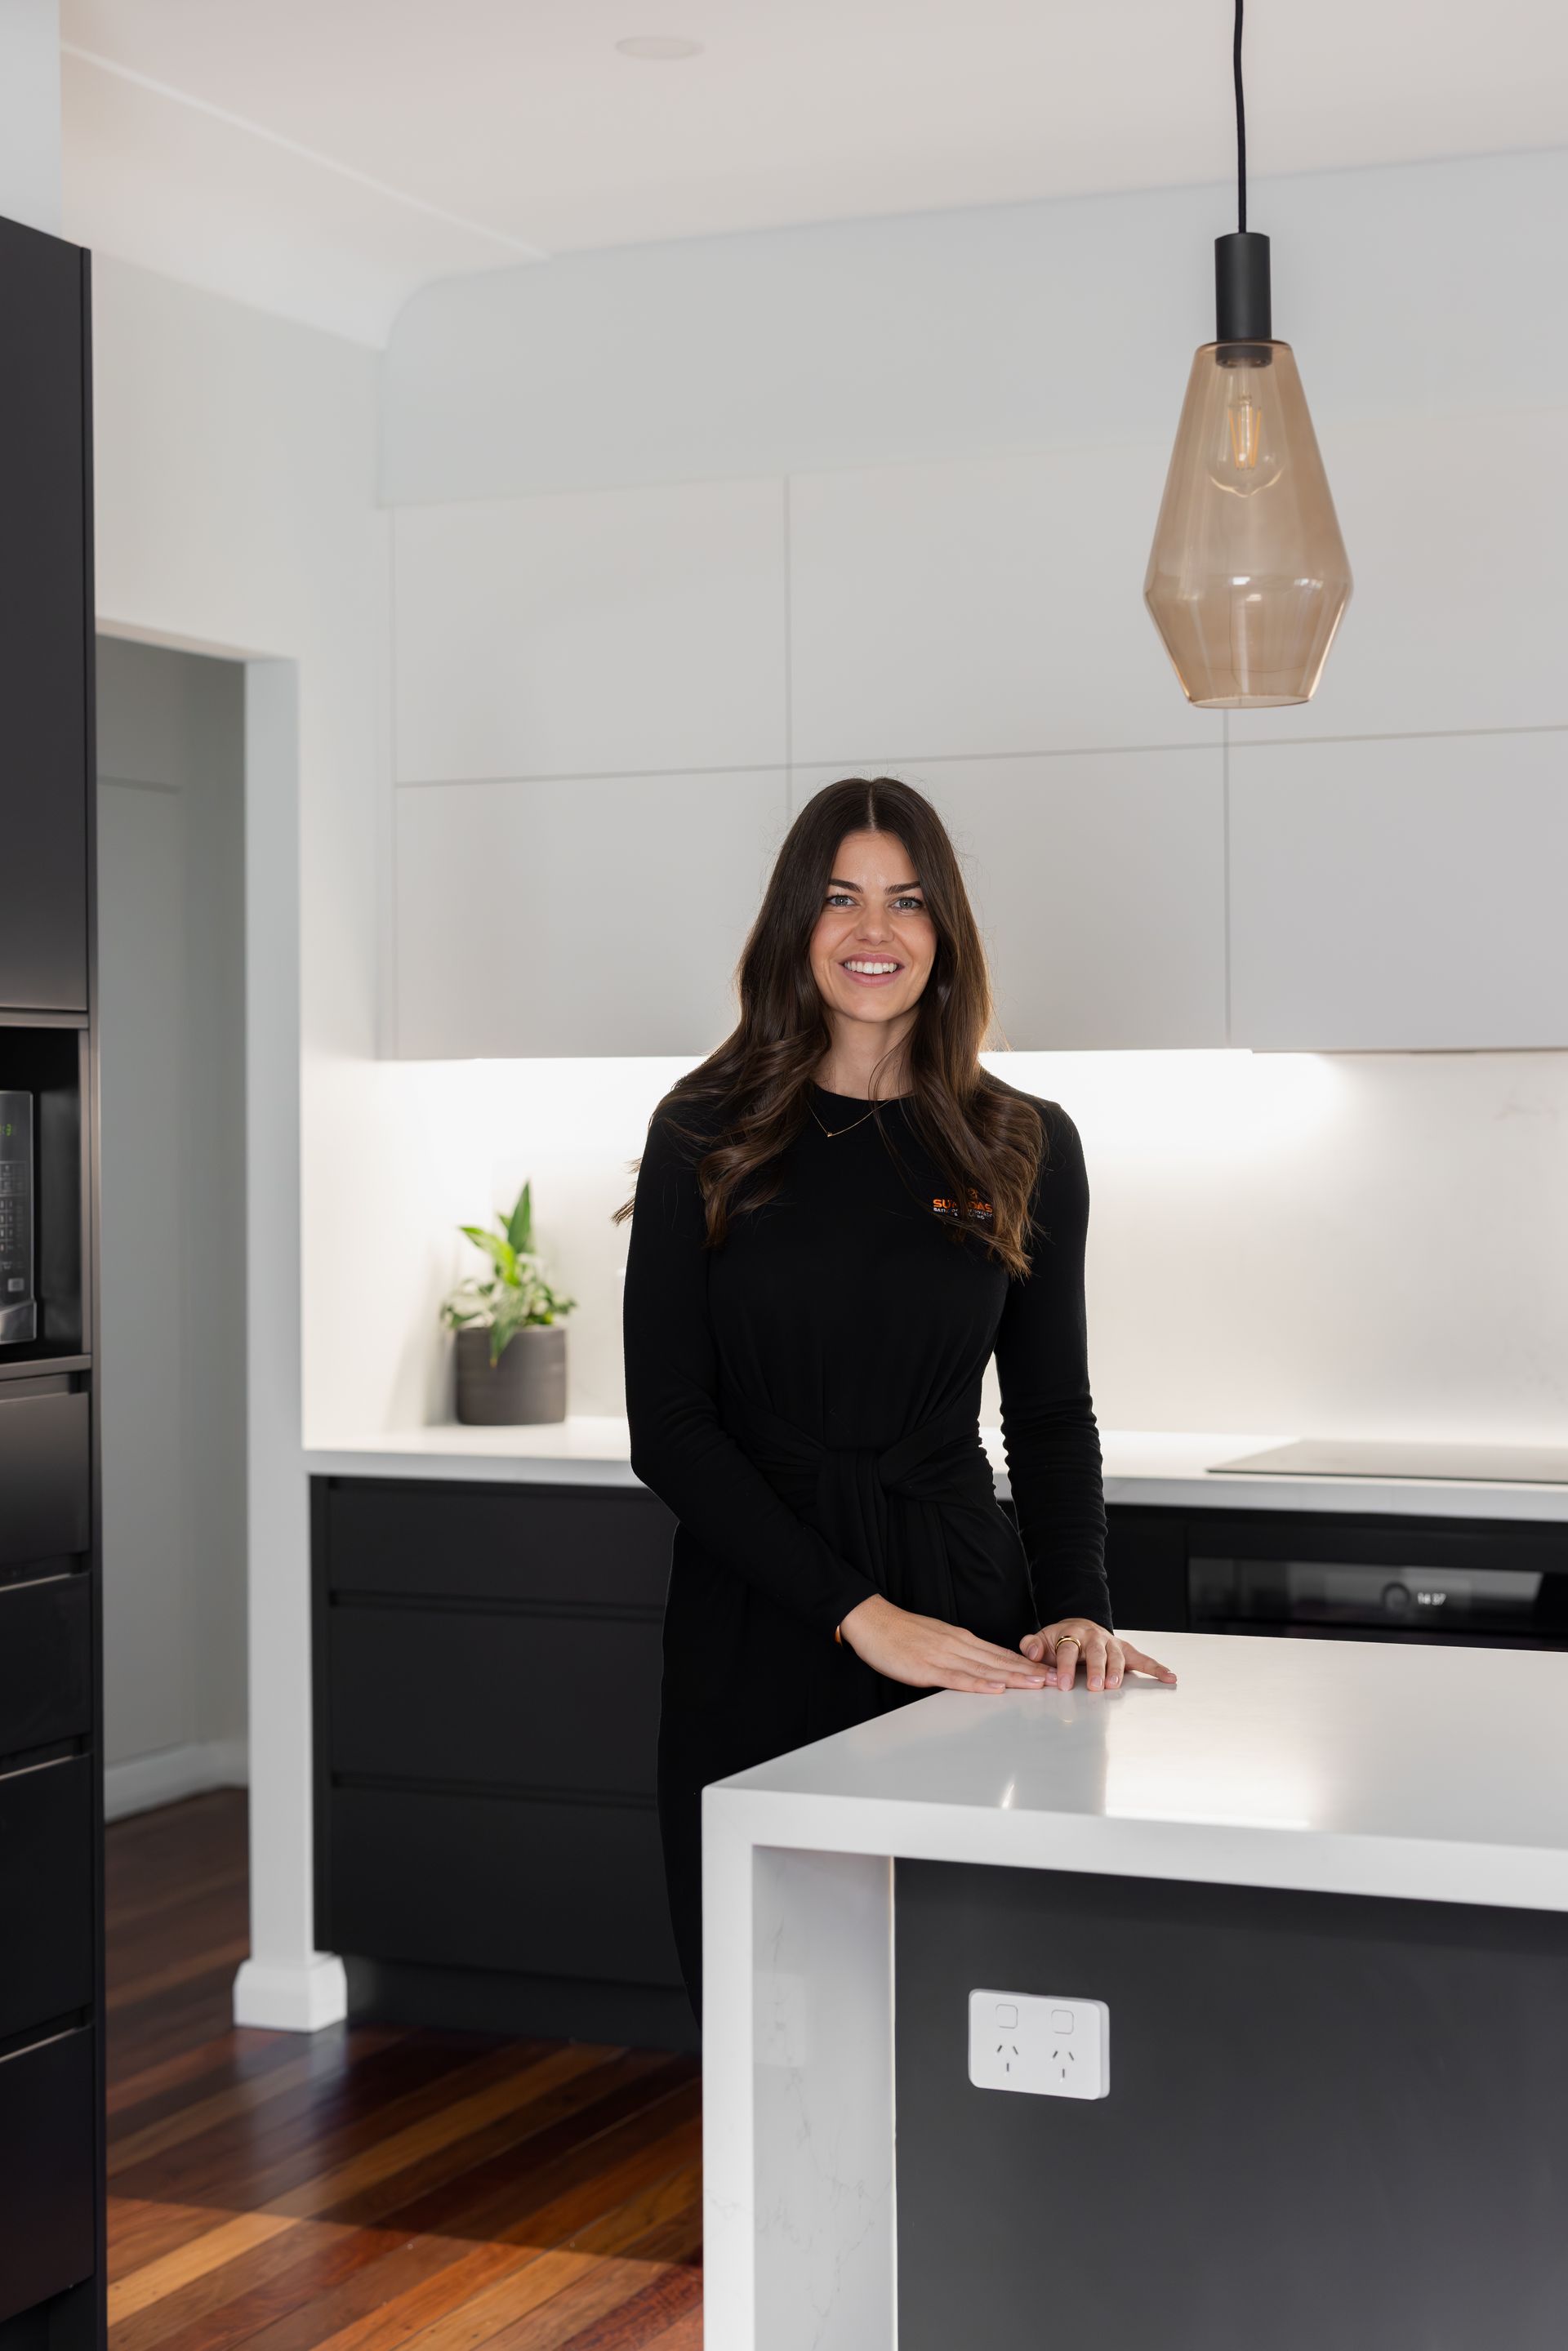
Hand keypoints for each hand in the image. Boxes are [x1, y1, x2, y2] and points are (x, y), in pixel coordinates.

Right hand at [840, 1594, 1051, 1693]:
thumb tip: (977, 1668)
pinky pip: (958, 1678)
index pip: (999, 1653)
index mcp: (960, 1639)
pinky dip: (979, 1683)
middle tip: (1054, 1680)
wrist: (871, 1621)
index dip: (1025, 1663)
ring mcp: (943, 1655)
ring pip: (985, 1668)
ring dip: (1013, 1677)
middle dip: (1029, 1671)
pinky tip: (996, 1688)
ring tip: (1037, 1685)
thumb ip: (956, 1654)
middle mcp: (957, 1645)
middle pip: (999, 1660)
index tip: (1046, 1672)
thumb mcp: (934, 1640)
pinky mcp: (927, 1667)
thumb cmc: (900, 1633)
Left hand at [1021, 1619, 1177, 1692]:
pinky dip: (1157, 1668)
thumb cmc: (1059, 1639)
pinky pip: (1143, 1659)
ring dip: (1117, 1670)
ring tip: (1115, 1686)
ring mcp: (1112, 1643)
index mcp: (1072, 1632)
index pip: (1068, 1649)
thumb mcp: (1042, 1638)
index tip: (1064, 1685)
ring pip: (1117, 1655)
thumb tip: (1030, 1651)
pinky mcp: (1126, 1650)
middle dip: (1096, 1669)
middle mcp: (1094, 1636)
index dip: (1066, 1667)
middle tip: (1095, 1686)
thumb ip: (1032, 1645)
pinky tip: (1169, 1677)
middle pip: (1096, 1651)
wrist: (1078, 1626)